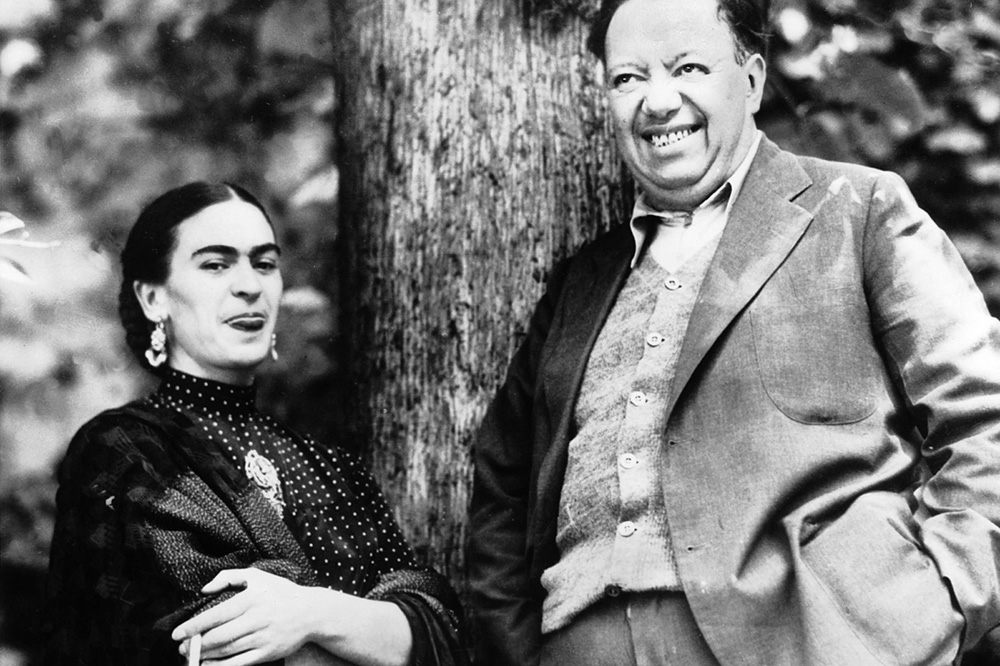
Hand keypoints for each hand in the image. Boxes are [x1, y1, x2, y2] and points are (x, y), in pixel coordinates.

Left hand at [172, 568, 322, 665]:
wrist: (311, 612)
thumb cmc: (281, 593)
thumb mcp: (257, 576)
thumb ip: (228, 577)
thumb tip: (204, 589)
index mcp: (251, 598)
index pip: (216, 615)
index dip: (193, 626)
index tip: (177, 633)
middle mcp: (257, 619)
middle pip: (218, 636)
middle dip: (196, 644)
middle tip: (181, 647)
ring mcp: (263, 637)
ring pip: (227, 650)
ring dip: (205, 655)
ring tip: (192, 655)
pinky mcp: (268, 652)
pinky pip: (240, 663)